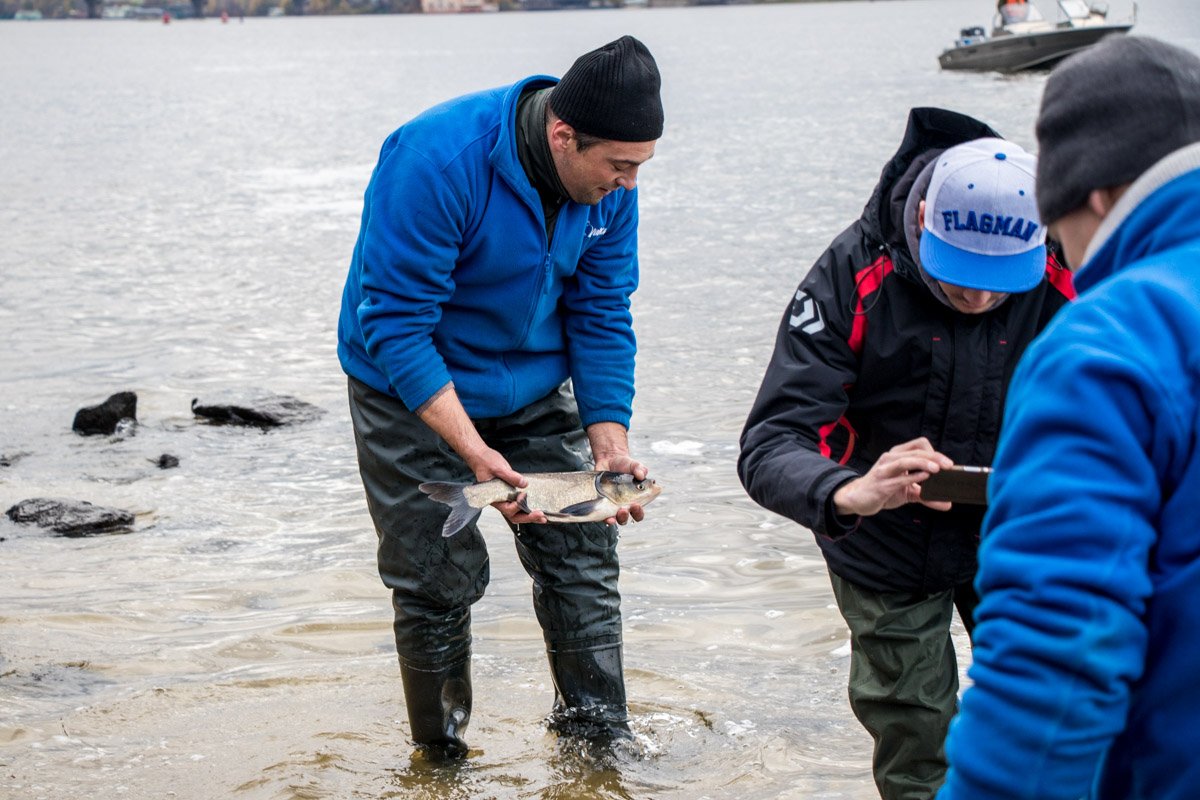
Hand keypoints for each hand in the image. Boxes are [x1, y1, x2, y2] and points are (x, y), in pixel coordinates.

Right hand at [465, 445, 546, 525]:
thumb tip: (523, 483)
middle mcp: (500, 500)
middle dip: (528, 517)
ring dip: (529, 515)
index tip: (523, 497)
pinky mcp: (510, 494)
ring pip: (517, 513)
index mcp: (493, 497)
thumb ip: (510, 476)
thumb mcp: (498, 467)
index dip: (517, 506)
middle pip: (513, 515)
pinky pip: (519, 505)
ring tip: (542, 517)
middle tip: (540, 516)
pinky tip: (537, 508)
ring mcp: (505, 498)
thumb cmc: (485, 462)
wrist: (482, 458)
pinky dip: (528, 508)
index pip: (506, 508)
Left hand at [594, 453, 648, 525]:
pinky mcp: (600, 503)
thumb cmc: (625, 465)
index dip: (638, 512)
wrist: (609, 460)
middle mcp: (623, 505)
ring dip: (615, 518)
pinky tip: (604, 515)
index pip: (638, 513)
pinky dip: (603, 517)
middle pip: (626, 518)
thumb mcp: (634, 465)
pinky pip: (601, 514)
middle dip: (625, 516)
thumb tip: (641, 475)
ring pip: (614, 518)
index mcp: (634, 500)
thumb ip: (639, 469)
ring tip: (616, 511)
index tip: (636, 505)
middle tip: (624, 508)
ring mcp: (611, 505)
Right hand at [832, 437, 953, 516]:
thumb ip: (926, 495)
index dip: (934, 452)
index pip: (918, 444)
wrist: (857, 498)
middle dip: (934, 457)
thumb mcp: (906, 491)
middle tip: (949, 466)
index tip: (946, 464)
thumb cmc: (882, 489)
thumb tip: (947, 504)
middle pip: (916, 451)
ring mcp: (884, 470)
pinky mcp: (881, 484)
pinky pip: (899, 478)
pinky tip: (923, 479)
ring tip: (937, 469)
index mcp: (897, 455)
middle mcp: (890, 459)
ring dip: (923, 463)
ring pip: (906, 460)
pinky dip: (913, 478)